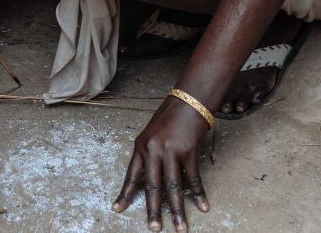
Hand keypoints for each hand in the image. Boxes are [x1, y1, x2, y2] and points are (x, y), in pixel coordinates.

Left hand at [112, 96, 211, 230]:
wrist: (189, 99)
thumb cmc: (171, 116)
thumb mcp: (152, 134)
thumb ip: (150, 154)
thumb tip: (150, 178)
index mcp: (141, 146)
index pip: (131, 175)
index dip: (125, 194)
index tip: (117, 209)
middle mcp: (153, 150)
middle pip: (153, 186)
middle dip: (153, 210)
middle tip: (154, 228)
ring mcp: (170, 151)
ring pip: (174, 187)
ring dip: (178, 209)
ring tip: (180, 227)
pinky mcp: (188, 151)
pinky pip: (193, 178)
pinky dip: (199, 194)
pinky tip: (203, 206)